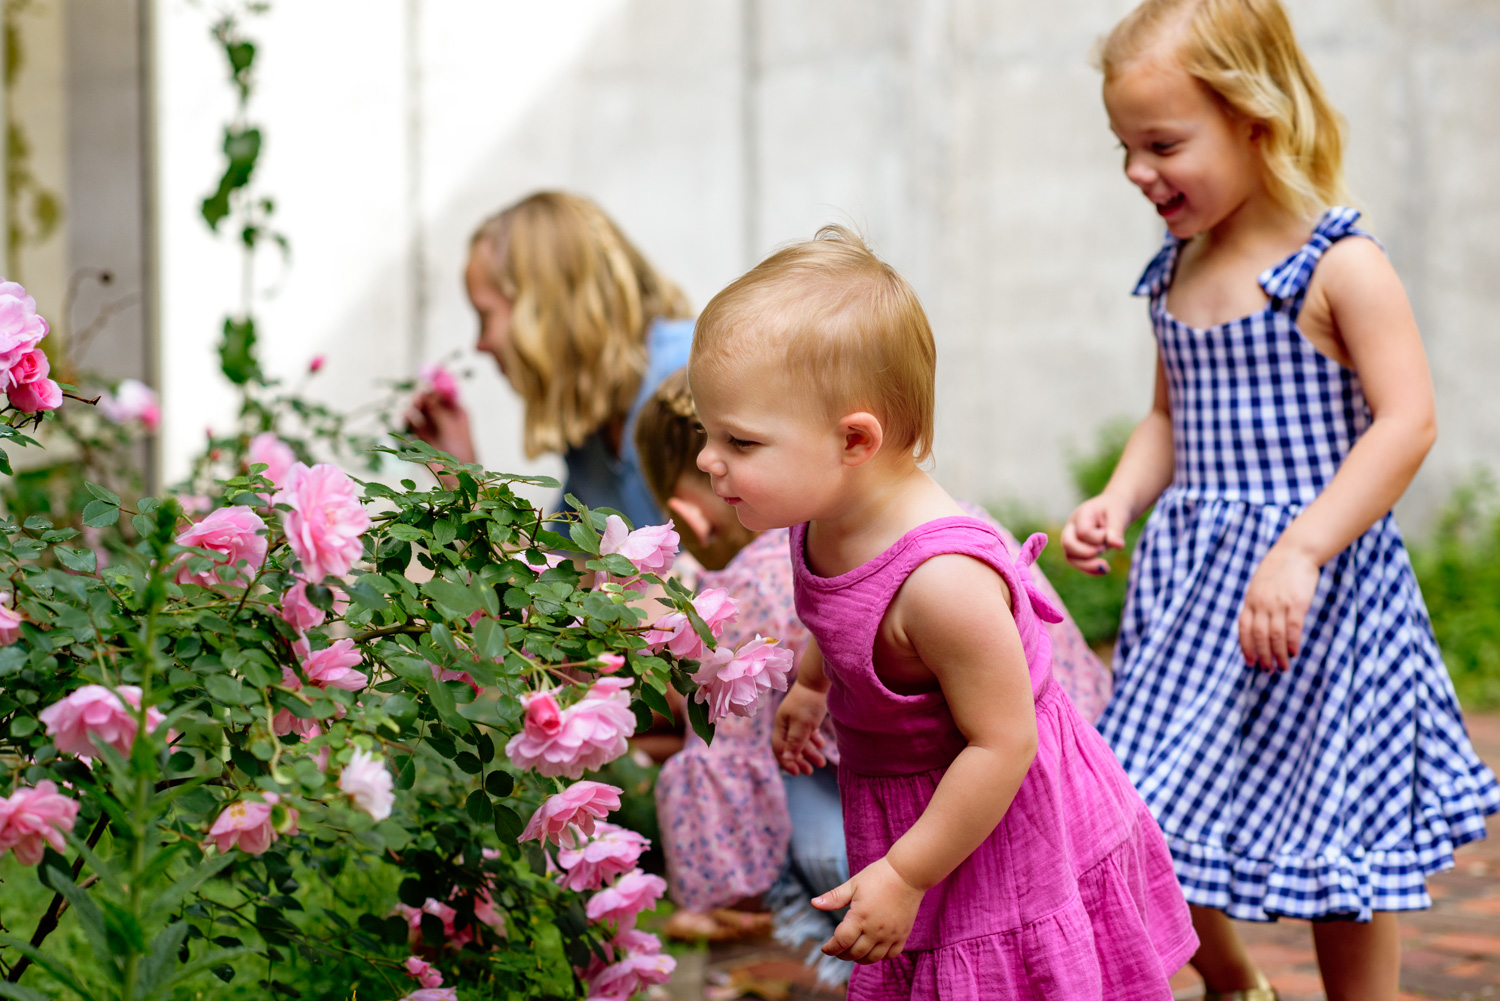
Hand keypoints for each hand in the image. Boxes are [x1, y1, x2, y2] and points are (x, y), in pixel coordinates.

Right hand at [404, 389, 477, 464]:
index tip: (426, 383)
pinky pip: (412, 423)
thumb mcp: (450, 427)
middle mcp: (444, 416)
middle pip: (429, 399)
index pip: (445, 393)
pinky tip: (407, 419)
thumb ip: (438, 410)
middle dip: (422, 397)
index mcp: (457, 412)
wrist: (455, 473)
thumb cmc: (459, 449)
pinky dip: (408, 419)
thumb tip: (427, 394)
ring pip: (419, 410)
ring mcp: (432, 426)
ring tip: (411, 412)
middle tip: (417, 399)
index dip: (435, 387)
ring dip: (414, 407)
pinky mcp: (422, 436)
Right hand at [772, 682, 827, 775]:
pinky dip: (814, 740)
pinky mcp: (808, 716)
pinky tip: (822, 745)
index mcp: (781, 725)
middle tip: (810, 772)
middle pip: (790, 746)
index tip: (796, 773)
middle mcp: (787, 723)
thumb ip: (794, 742)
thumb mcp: (802, 725)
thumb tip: (787, 759)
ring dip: (810, 752)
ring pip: (802, 741)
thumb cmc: (808, 703)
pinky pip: (809, 733)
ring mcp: (797, 719)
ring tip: (822, 763)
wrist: (817, 682)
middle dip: (800, 760)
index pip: (779, 748)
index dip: (786, 761)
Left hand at [814, 856, 924, 963]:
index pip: (841, 942)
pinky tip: (873, 950)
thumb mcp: (853, 884)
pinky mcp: (903, 935)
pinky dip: (880, 957)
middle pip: (855, 953)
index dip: (830, 948)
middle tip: (837, 950)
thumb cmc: (878, 876)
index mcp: (860, 917)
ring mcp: (890, 934)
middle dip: (842, 954)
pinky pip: (891, 955)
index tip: (825, 948)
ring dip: (859, 958)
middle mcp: (875, 930)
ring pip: (872, 958)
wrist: (908, 873)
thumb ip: (834, 897)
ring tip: (853, 952)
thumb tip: (814, 903)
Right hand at [1061, 492, 1130, 574]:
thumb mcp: (1119, 515)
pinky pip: (1078, 563)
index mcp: (1081, 514)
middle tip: (1103, 550)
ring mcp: (1073, 539)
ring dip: (1087, 565)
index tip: (1109, 534)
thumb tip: (1118, 546)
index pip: (1083, 532)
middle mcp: (1072, 527)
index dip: (1097, 538)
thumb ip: (1116, 528)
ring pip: (1070, 557)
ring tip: (1105, 567)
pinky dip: (1090, 570)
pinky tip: (1105, 570)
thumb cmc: (1116, 509)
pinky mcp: (1078, 549)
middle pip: (1067, 544)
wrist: (1115, 509)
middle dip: (1085, 553)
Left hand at [1238, 542, 1320, 669]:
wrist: (1295, 553)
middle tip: (1268, 670)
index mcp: (1250, 600)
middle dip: (1263, 656)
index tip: (1249, 663)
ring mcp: (1278, 604)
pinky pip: (1292, 629)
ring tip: (1282, 667)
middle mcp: (1262, 604)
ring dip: (1278, 655)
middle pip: (1259, 637)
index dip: (1246, 648)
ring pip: (1275, 637)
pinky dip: (1291, 643)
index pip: (1244, 629)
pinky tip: (1293, 653)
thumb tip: (1257, 629)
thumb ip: (1256, 605)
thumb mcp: (1258, 587)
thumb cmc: (1278, 570)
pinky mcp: (1296, 604)